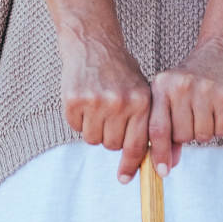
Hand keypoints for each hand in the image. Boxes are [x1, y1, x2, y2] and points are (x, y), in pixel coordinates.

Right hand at [58, 33, 153, 183]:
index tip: (125, 179)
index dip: (131, 165)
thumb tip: (148, 156)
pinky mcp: (74, 100)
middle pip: (112, 145)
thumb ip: (143, 121)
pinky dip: (78, 119)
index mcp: (141, 102)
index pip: (137, 146)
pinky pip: (76, 127)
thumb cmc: (119, 69)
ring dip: (93, 129)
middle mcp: (120, 103)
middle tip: (108, 117)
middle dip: (109, 137)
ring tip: (96, 107)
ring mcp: (96, 102)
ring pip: (93, 139)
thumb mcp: (140, 90)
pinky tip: (83, 100)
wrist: (92, 42)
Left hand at [148, 39, 222, 174]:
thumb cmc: (195, 78)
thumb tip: (166, 164)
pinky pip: (222, 130)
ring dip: (207, 130)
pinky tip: (221, 109)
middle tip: (195, 116)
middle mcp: (180, 86)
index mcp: (161, 86)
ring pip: (202, 136)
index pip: (157, 129)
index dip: (158, 154)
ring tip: (207, 110)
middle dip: (189, 135)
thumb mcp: (174, 96)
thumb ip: (168, 128)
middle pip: (182, 136)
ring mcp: (203, 89)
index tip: (161, 172)